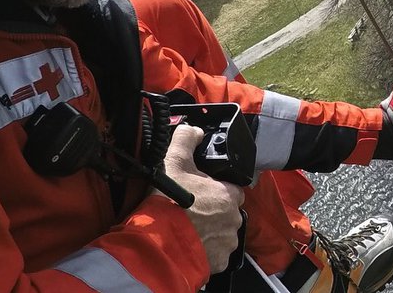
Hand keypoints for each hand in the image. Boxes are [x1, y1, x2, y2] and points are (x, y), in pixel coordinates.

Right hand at [159, 124, 245, 272]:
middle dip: (213, 214)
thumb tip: (194, 129)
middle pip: (227, 214)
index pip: (231, 191)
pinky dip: (205, 252)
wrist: (158, 243)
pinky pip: (215, 255)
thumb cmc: (168, 202)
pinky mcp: (219, 263)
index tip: (201, 194)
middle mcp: (234, 220)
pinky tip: (189, 246)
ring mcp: (227, 244)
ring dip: (210, 233)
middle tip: (191, 213)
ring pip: (223, 235)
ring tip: (187, 231)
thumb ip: (185, 140)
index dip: (216, 191)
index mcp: (228, 196)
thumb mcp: (174, 162)